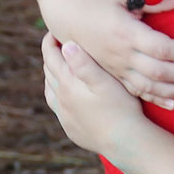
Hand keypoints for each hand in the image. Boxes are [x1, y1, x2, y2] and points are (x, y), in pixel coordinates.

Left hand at [41, 33, 146, 153]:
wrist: (125, 142)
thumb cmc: (120, 108)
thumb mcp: (105, 81)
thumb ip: (84, 63)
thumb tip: (66, 45)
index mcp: (67, 83)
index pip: (51, 56)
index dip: (50, 41)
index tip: (55, 30)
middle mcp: (60, 99)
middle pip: (49, 71)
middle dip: (51, 55)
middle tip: (59, 43)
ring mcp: (64, 116)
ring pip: (50, 89)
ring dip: (52, 75)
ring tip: (60, 66)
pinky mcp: (71, 128)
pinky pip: (57, 107)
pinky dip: (57, 94)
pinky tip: (64, 94)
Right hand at [48, 0, 173, 109]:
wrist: (66, 16)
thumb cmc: (97, 1)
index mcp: (126, 33)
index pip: (162, 48)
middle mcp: (121, 54)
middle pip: (160, 71)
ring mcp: (116, 68)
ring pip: (150, 86)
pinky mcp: (113, 76)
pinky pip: (136, 92)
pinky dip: (156, 99)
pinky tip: (173, 104)